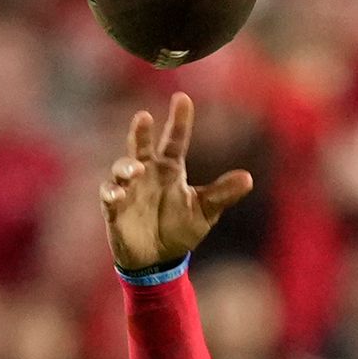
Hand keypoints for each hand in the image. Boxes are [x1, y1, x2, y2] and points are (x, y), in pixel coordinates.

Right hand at [102, 92, 255, 274]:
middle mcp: (147, 173)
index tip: (182, 99)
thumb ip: (222, 194)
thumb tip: (248, 179)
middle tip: (143, 117)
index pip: (175, 140)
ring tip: (136, 169)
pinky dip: (111, 192)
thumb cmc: (179, 229)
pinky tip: (118, 194)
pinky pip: (108, 196)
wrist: (157, 260)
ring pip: (122, 168)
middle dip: (140, 132)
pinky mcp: (114, 208)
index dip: (179, 120)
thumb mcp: (205, 211)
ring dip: (125, 166)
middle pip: (141, 146)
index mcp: (170, 169)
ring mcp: (129, 189)